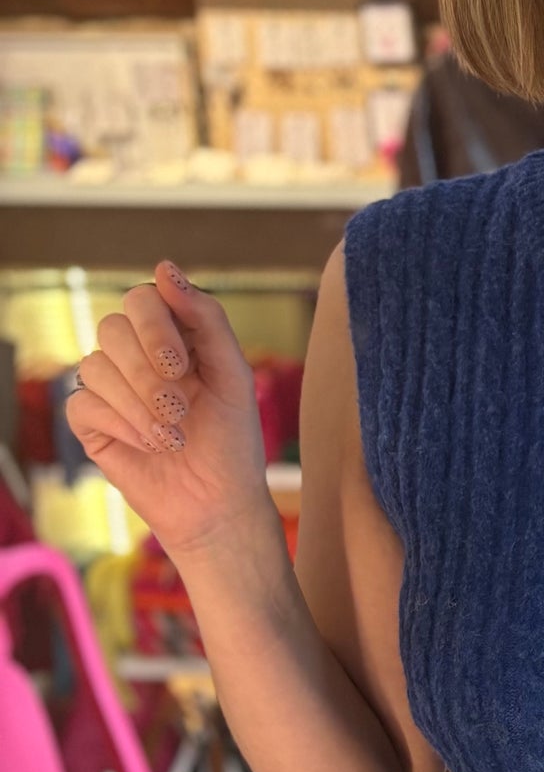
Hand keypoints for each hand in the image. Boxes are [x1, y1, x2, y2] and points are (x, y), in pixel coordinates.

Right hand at [68, 264, 273, 562]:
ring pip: (95, 367)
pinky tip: (151, 446)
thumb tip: (163, 268)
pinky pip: (83, 404)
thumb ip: (206, 318)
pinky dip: (120, 424)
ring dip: (139, 405)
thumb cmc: (232, 440)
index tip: (181, 365)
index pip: (141, 300)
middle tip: (180, 408)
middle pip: (112, 329)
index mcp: (172, 337)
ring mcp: (110, 388)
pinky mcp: (91, 423)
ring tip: (174, 436)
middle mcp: (135, 356)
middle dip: (147, 372)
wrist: (219, 504)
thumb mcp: (232, 375)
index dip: (155, 327)